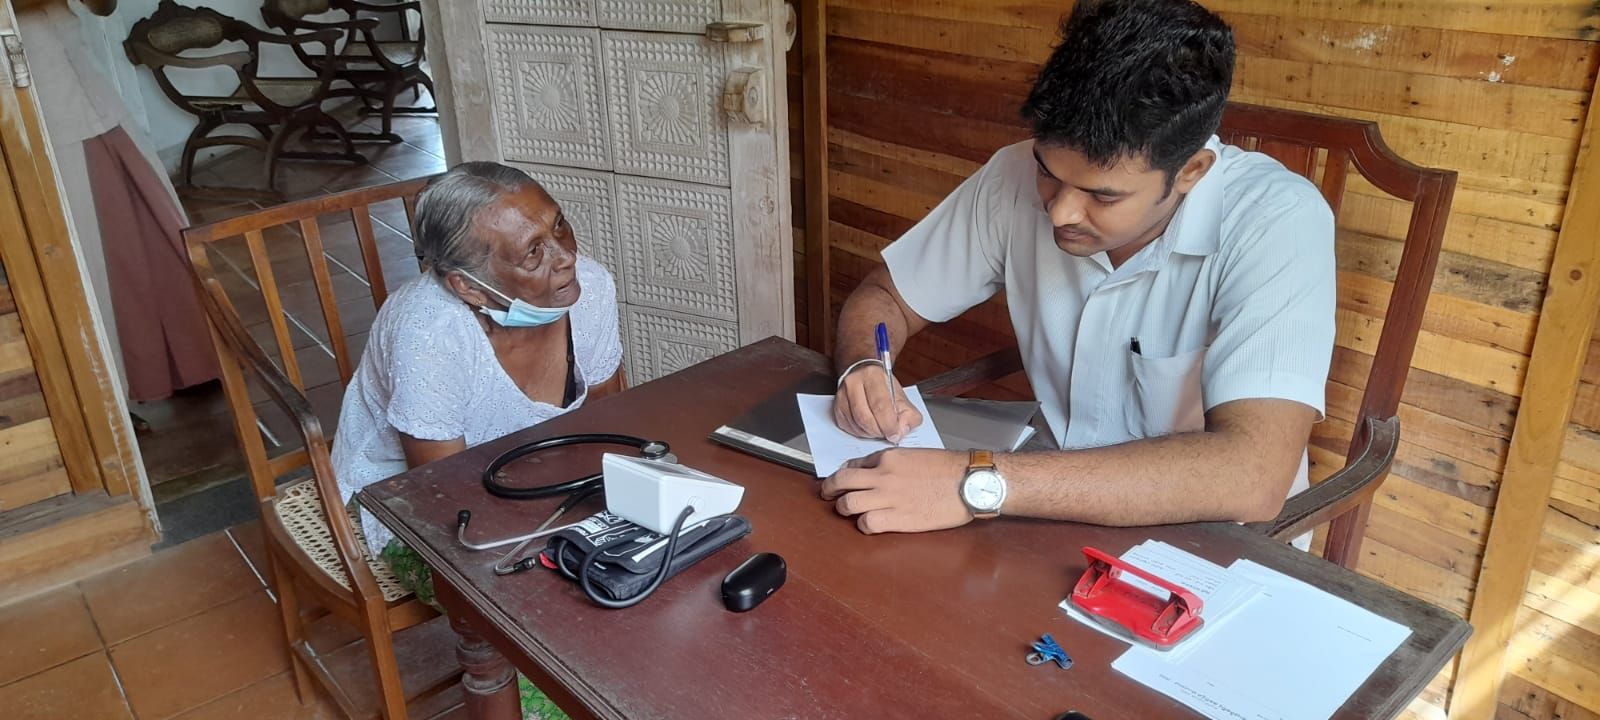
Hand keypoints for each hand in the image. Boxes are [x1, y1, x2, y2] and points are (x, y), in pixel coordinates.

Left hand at [819, 448, 970, 533]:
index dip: (843, 474)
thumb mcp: (916, 455)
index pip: (853, 465)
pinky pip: (867, 523)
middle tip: (827, 495)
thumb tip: (874, 470)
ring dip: (843, 509)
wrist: (970, 482)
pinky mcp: (899, 518)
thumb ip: (893, 462)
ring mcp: (889, 497)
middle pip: (841, 482)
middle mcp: (884, 475)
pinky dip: (863, 525)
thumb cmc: (949, 469)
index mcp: (889, 457)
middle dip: (829, 490)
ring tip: (846, 512)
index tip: (842, 481)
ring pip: (847, 504)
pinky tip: (869, 524)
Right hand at [833, 363, 922, 442]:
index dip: (888, 424)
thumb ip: (908, 414)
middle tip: (887, 434)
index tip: (895, 435)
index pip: (880, 405)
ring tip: (879, 429)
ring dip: (870, 433)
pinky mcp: (836, 407)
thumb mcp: (902, 396)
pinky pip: (848, 427)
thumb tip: (901, 430)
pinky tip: (868, 427)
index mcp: (873, 375)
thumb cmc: (883, 387)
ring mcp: (842, 395)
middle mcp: (854, 382)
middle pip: (865, 417)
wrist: (864, 375)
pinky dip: (861, 432)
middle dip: (879, 431)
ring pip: (856, 424)